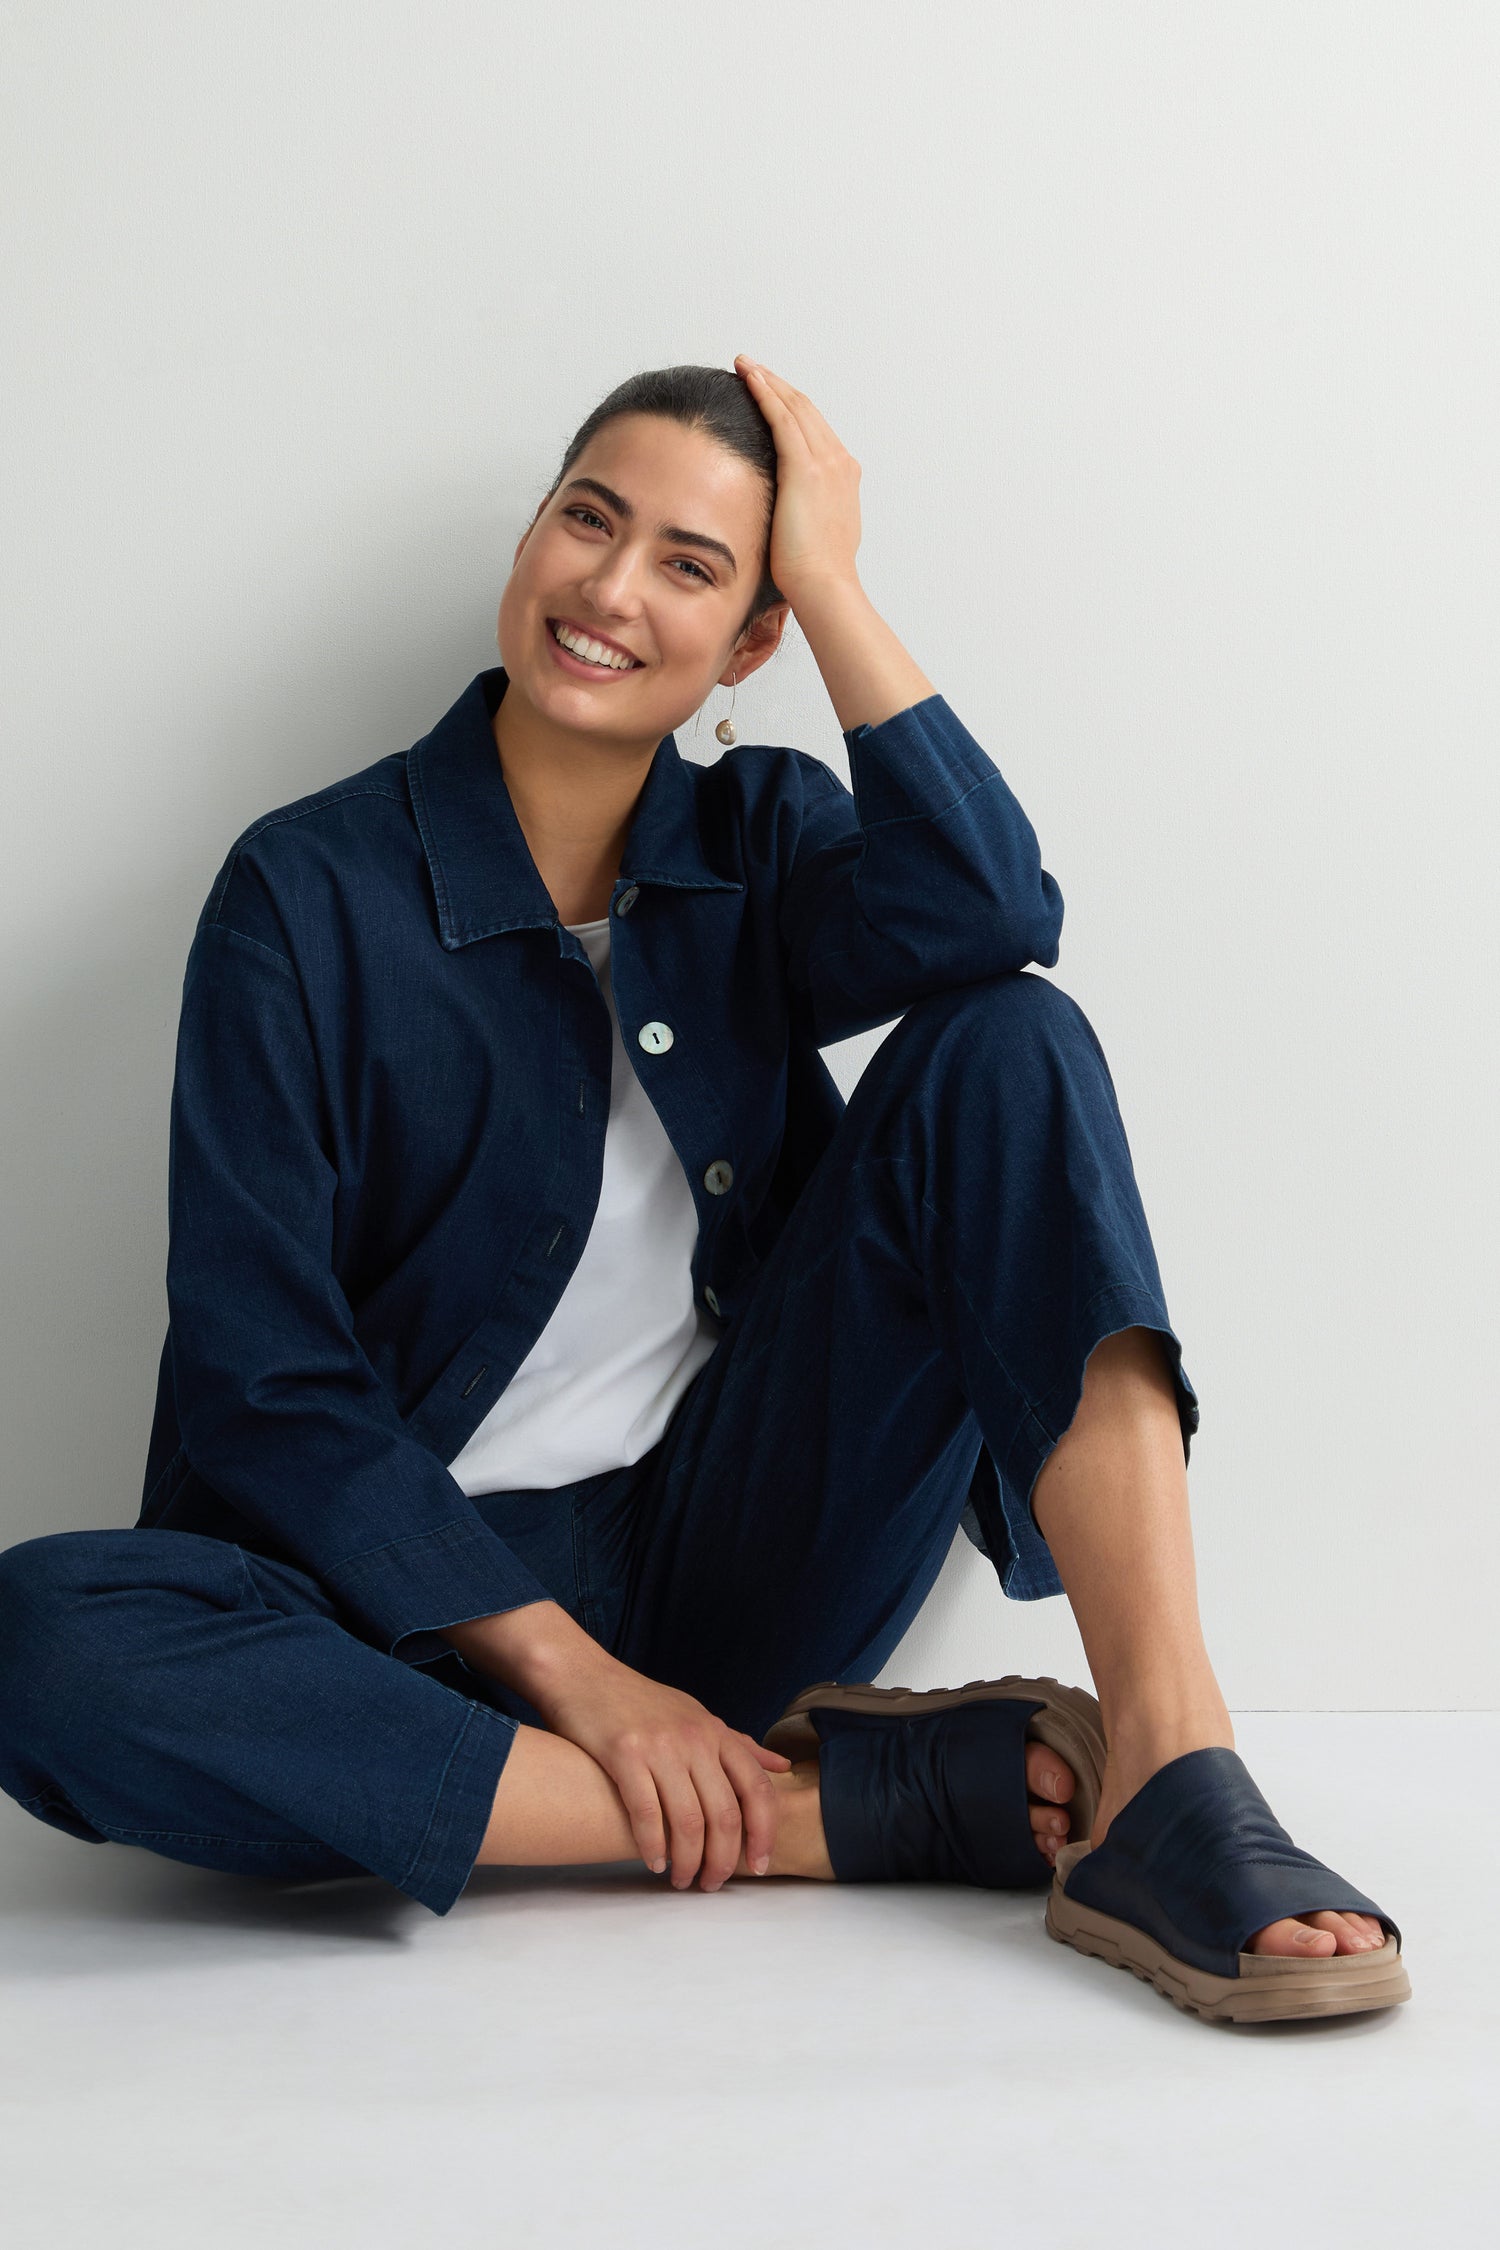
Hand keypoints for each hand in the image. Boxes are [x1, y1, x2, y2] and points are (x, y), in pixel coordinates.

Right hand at [535, 1643, 793, 1890]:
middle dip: (722, 1859)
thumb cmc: (641, 1702)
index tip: (758, 1865)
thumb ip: (738, 1745)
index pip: (757, 1789)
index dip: (763, 1833)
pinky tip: (653, 1863)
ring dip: (689, 1862)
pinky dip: (653, 1847)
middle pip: (724, 1814)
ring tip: (683, 1880)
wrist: (583, 1675)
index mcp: (717, 1732)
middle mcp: (695, 1739)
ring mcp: (661, 1746)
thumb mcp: (697, 1715)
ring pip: (688, 1821)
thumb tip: (782, 1767)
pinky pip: (646, 1814)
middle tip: (712, 1884)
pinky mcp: (624, 1754)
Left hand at [733, 356, 861, 605]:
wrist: (824, 585)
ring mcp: (825, 462)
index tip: (769, 396)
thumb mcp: (814, 536)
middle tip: (752, 368)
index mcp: (843, 478)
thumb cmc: (815, 575)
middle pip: (806, 410)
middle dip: (779, 386)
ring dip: (768, 381)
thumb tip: (788, 517)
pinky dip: (765, 392)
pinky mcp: (805, 467)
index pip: (814, 431)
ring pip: (794, 407)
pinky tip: (748, 378)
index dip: (790, 409)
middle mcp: (839, 462)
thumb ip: (805, 515)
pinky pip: (782, 417)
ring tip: (745, 365)